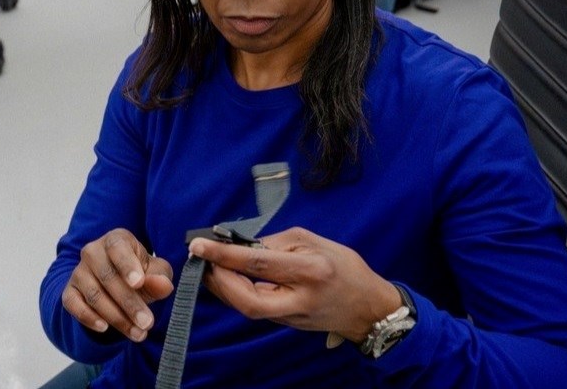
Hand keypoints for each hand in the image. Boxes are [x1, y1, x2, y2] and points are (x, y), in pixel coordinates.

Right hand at [61, 228, 175, 341]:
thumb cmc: (140, 274)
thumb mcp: (156, 273)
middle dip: (129, 303)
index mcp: (116, 240)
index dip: (127, 265)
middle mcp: (92, 252)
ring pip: (94, 295)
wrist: (117, 286)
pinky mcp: (69, 291)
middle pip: (108, 277)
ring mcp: (78, 272)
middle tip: (147, 322)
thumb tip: (162, 284)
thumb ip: (160, 277)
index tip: (138, 283)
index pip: (117, 248)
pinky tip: (104, 328)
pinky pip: (73, 305)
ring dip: (116, 317)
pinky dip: (88, 317)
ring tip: (138, 333)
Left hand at [190, 226, 400, 343]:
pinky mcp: (286, 324)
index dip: (225, 255)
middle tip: (202, 259)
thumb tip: (240, 245)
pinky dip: (236, 293)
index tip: (199, 245)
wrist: (367, 307)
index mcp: (310, 271)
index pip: (258, 263)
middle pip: (246, 300)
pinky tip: (227, 278)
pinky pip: (254, 308)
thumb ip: (275, 242)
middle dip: (218, 280)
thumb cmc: (342, 266)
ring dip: (223, 287)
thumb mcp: (312, 241)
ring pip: (246, 308)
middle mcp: (299, 299)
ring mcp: (292, 316)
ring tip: (210, 265)